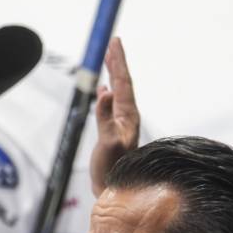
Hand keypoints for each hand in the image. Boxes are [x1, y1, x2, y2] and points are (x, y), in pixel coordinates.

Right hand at [90, 36, 140, 196]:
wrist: (115, 191)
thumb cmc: (111, 170)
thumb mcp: (108, 143)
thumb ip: (105, 118)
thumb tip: (106, 91)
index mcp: (128, 116)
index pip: (123, 82)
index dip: (119, 61)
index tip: (114, 42)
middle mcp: (128, 117)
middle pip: (124, 83)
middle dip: (118, 62)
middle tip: (113, 42)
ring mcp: (122, 124)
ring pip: (119, 92)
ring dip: (114, 74)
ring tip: (109, 59)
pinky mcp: (115, 131)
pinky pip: (112, 104)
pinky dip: (108, 91)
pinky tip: (104, 90)